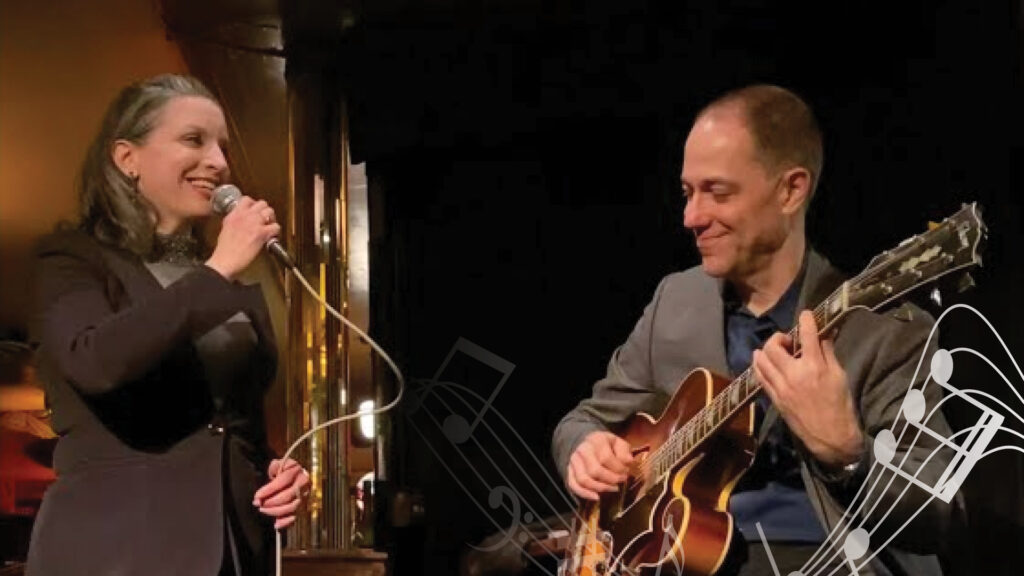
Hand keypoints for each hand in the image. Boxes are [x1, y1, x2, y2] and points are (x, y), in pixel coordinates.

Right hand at [205, 196, 279, 280]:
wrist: (225, 260)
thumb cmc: (224, 249)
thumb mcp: (226, 228)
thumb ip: (234, 220)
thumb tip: (242, 220)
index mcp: (234, 214)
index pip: (247, 199)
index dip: (254, 204)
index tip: (255, 210)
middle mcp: (244, 216)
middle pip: (261, 203)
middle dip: (265, 210)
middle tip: (265, 218)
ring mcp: (254, 223)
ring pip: (270, 211)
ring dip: (271, 218)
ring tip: (269, 225)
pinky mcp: (261, 233)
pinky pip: (275, 226)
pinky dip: (276, 231)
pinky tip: (272, 236)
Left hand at [253, 458, 310, 529]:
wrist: (297, 475)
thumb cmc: (285, 470)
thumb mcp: (278, 464)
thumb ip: (274, 467)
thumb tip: (271, 476)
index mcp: (296, 471)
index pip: (282, 482)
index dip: (268, 490)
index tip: (257, 497)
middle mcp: (304, 484)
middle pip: (287, 496)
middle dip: (270, 502)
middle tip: (259, 504)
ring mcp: (305, 496)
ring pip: (292, 508)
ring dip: (275, 511)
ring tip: (263, 510)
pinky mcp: (304, 506)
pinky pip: (296, 517)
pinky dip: (286, 522)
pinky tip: (276, 524)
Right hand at [566, 431, 633, 500]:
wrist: (584, 440)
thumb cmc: (605, 444)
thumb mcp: (617, 441)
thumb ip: (624, 451)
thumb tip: (628, 462)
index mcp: (596, 440)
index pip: (606, 458)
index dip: (618, 469)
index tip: (626, 472)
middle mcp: (582, 450)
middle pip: (595, 471)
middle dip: (611, 479)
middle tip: (620, 481)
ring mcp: (574, 461)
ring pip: (584, 479)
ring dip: (600, 488)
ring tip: (612, 489)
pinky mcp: (569, 470)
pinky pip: (573, 484)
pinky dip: (584, 493)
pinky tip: (596, 497)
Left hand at [752, 310, 863, 467]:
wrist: (831, 437)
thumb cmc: (840, 405)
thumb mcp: (840, 376)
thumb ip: (828, 353)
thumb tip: (824, 333)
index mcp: (814, 367)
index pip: (807, 335)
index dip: (805, 320)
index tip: (805, 315)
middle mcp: (794, 374)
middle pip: (774, 346)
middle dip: (779, 337)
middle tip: (787, 341)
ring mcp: (781, 387)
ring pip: (761, 360)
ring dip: (765, 350)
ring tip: (775, 350)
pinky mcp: (774, 398)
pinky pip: (759, 376)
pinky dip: (759, 365)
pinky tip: (763, 361)